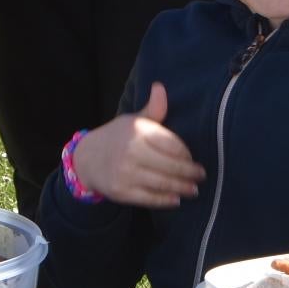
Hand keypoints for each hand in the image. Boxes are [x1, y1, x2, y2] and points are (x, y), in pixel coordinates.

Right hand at [71, 83, 204, 207]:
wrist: (87, 159)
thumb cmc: (117, 137)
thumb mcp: (133, 120)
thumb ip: (153, 109)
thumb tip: (160, 87)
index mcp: (138, 131)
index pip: (173, 144)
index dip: (187, 154)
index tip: (194, 159)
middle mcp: (131, 151)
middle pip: (171, 165)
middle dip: (190, 173)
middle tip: (201, 176)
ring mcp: (126, 173)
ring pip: (162, 183)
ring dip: (182, 188)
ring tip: (193, 189)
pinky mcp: (121, 191)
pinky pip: (149, 198)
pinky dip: (165, 200)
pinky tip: (176, 200)